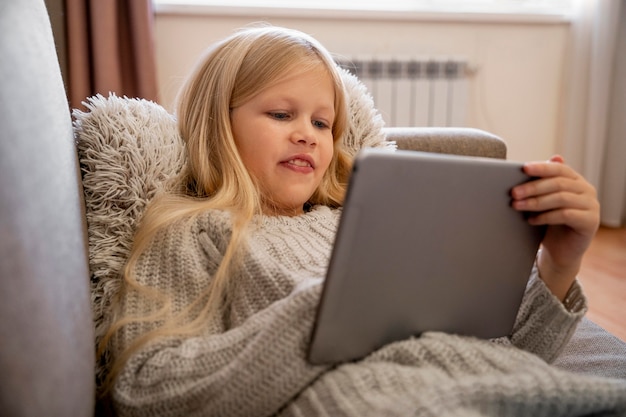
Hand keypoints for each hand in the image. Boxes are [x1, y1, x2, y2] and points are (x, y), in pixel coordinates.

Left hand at [511, 155, 599, 299]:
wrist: (560, 250)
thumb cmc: (549, 222)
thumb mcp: (543, 201)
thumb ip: (539, 185)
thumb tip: (525, 167)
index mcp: (576, 180)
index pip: (559, 169)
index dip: (542, 167)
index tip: (524, 168)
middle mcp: (587, 190)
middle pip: (558, 183)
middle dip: (533, 187)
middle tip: (514, 193)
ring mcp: (591, 206)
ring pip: (561, 198)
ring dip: (536, 202)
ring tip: (517, 206)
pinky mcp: (590, 222)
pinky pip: (566, 215)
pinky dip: (546, 216)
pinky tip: (531, 220)